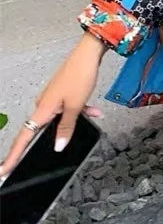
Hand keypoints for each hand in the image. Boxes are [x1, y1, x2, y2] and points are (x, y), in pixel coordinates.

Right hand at [0, 33, 104, 179]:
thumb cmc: (79, 74)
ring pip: (61, 117)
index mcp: (42, 109)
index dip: (13, 156)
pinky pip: (68, 108)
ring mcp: (52, 98)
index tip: (4, 170)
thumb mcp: (75, 106)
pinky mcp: (61, 93)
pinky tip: (93, 110)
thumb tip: (58, 145)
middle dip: (56, 136)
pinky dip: (80, 110)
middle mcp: (43, 104)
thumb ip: (66, 127)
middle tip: (51, 150)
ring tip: (92, 114)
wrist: (88, 53)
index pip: (24, 138)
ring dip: (75, 119)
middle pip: (41, 129)